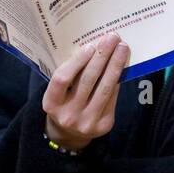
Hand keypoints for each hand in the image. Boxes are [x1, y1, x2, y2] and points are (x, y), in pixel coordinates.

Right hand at [41, 32, 128, 151]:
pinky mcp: (104, 125)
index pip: (62, 79)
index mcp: (51, 103)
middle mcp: (68, 115)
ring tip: (122, 48)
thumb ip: (70, 75)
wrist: (70, 134)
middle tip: (112, 38)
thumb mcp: (58, 92)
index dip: (77, 61)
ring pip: (104, 88)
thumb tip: (94, 47)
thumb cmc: (64, 103)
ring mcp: (87, 122)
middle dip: (102, 56)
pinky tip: (122, 65)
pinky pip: (113, 97)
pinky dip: (118, 79)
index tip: (90, 45)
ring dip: (115, 65)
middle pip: (87, 81)